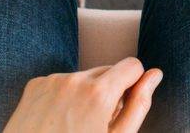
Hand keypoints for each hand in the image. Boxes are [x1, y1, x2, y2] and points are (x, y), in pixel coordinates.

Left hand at [4, 57, 161, 132]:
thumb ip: (140, 104)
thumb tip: (154, 75)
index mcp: (99, 93)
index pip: (132, 65)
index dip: (133, 85)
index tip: (123, 105)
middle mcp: (75, 80)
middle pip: (108, 70)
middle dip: (109, 90)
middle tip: (97, 123)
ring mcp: (52, 81)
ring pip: (84, 76)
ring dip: (86, 93)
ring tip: (74, 124)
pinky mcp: (35, 85)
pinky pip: (62, 81)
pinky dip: (64, 95)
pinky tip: (57, 120)